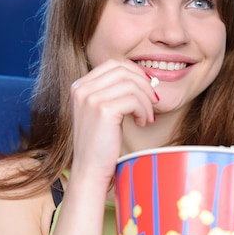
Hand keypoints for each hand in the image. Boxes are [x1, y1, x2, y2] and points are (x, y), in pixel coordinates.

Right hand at [70, 59, 157, 180]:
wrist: (90, 169)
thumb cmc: (100, 144)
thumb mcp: (101, 112)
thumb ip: (113, 93)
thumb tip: (144, 78)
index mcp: (80, 86)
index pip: (113, 65)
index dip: (135, 73)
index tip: (146, 89)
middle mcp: (82, 89)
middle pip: (123, 70)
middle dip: (144, 84)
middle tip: (153, 101)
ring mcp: (90, 98)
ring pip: (131, 85)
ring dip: (146, 101)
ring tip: (146, 117)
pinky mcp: (103, 110)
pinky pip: (134, 100)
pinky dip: (144, 110)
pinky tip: (142, 123)